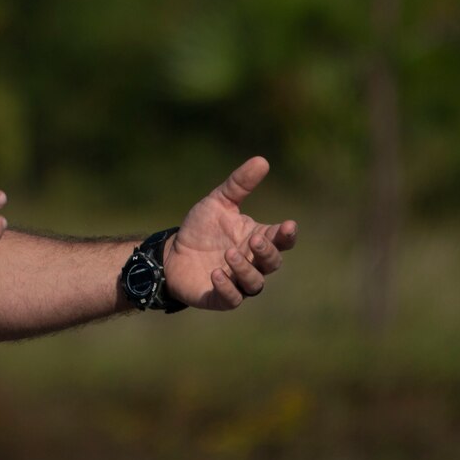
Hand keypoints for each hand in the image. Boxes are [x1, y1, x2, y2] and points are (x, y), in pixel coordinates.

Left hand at [163, 156, 297, 310]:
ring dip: (245, 269)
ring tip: (229, 254)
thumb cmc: (201, 228)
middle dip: (267, 252)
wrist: (171, 253)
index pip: (281, 240)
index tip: (288, 225)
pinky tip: (216, 274)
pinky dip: (227, 288)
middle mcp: (252, 263)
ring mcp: (238, 282)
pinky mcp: (221, 298)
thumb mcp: (219, 202)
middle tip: (254, 239)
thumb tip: (262, 160)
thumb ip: (240, 184)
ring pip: (255, 283)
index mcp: (257, 239)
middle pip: (272, 263)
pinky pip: (233, 299)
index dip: (287, 235)